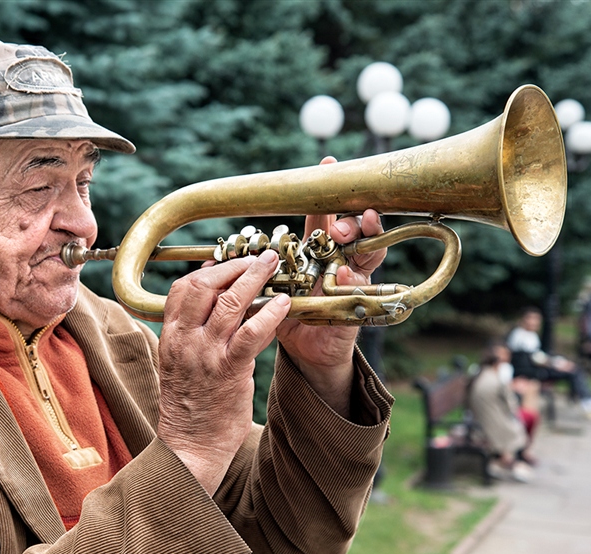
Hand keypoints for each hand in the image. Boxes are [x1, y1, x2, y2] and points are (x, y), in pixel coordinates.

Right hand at [157, 250, 289, 494]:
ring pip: (230, 303)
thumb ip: (189, 335)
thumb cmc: (189, 407)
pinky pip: (252, 333)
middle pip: (204, 286)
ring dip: (254, 278)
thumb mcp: (178, 364)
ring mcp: (206, 354)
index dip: (207, 269)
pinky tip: (284, 302)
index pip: (182, 288)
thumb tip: (209, 307)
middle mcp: (184, 340)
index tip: (227, 259)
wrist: (189, 447)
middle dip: (233, 265)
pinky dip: (270, 313)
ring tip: (274, 265)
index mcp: (170, 337)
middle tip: (257, 257)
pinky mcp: (229, 370)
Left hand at [275, 156, 386, 415]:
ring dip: (362, 236)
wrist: (306, 354)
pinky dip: (351, 278)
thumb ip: (254, 270)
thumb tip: (221, 253)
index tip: (327, 163)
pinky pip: (359, 288)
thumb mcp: (269, 288)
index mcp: (318, 251)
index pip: (324, 215)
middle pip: (354, 227)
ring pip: (369, 250)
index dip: (328, 190)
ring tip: (352, 227)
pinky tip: (345, 271)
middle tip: (337, 215)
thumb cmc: (287, 316)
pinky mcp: (358, 305)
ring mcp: (354, 282)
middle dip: (348, 214)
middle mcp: (341, 260)